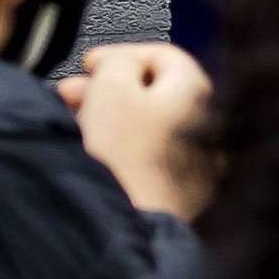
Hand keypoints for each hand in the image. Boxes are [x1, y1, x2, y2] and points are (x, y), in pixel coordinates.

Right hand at [60, 41, 216, 220]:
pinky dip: (123, 149)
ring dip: (110, 118)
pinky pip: (151, 159)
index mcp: (198, 94)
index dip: (120, 54)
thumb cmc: (121, 156)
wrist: (125, 225)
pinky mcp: (181, 195)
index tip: (88, 64)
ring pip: (149, 127)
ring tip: (73, 123)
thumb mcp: (111, 88)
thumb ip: (119, 63)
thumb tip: (124, 65)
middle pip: (155, 93)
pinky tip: (93, 154)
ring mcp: (198, 164)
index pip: (164, 56)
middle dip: (108, 88)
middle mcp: (208, 128)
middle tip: (71, 93)